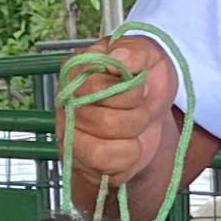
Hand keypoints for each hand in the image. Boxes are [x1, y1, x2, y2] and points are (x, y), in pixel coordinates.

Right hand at [64, 34, 178, 204]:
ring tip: (134, 127)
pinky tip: (128, 145)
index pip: (94, 88)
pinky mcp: (80, 162)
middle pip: (103, 122)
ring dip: (131, 139)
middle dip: (136, 116)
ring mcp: (69, 135)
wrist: (154, 113)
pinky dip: (127, 158)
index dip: (127, 91)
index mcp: (76, 71)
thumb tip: (119, 56)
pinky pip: (103, 169)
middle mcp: (66, 103)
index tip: (140, 85)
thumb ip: (135, 51)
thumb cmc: (146, 81)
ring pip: (100, 150)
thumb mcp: (150, 56)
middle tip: (140, 107)